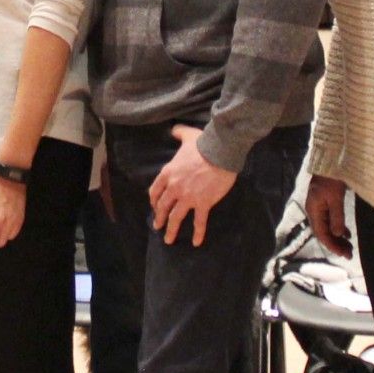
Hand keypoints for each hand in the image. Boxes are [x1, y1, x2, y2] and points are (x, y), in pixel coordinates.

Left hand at [148, 124, 237, 246]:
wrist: (220, 152)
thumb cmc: (203, 144)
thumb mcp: (187, 135)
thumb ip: (178, 133)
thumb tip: (174, 129)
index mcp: (168, 173)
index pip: (155, 191)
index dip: (153, 201)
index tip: (154, 207)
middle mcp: (175, 188)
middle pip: (162, 207)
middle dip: (159, 218)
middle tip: (157, 226)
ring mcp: (188, 197)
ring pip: (176, 217)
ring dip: (171, 230)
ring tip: (168, 240)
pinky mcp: (203, 203)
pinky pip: (199, 222)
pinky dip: (198, 233)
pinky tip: (197, 243)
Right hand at [305, 175, 351, 256]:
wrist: (329, 160)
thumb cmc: (332, 178)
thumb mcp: (336, 198)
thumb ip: (337, 217)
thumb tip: (337, 235)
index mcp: (314, 211)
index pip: (322, 234)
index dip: (332, 246)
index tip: (344, 254)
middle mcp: (314, 211)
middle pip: (323, 233)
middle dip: (335, 244)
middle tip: (349, 254)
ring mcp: (318, 207)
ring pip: (327, 228)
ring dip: (337, 238)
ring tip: (348, 247)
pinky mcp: (324, 203)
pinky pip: (330, 221)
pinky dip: (338, 228)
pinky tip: (346, 233)